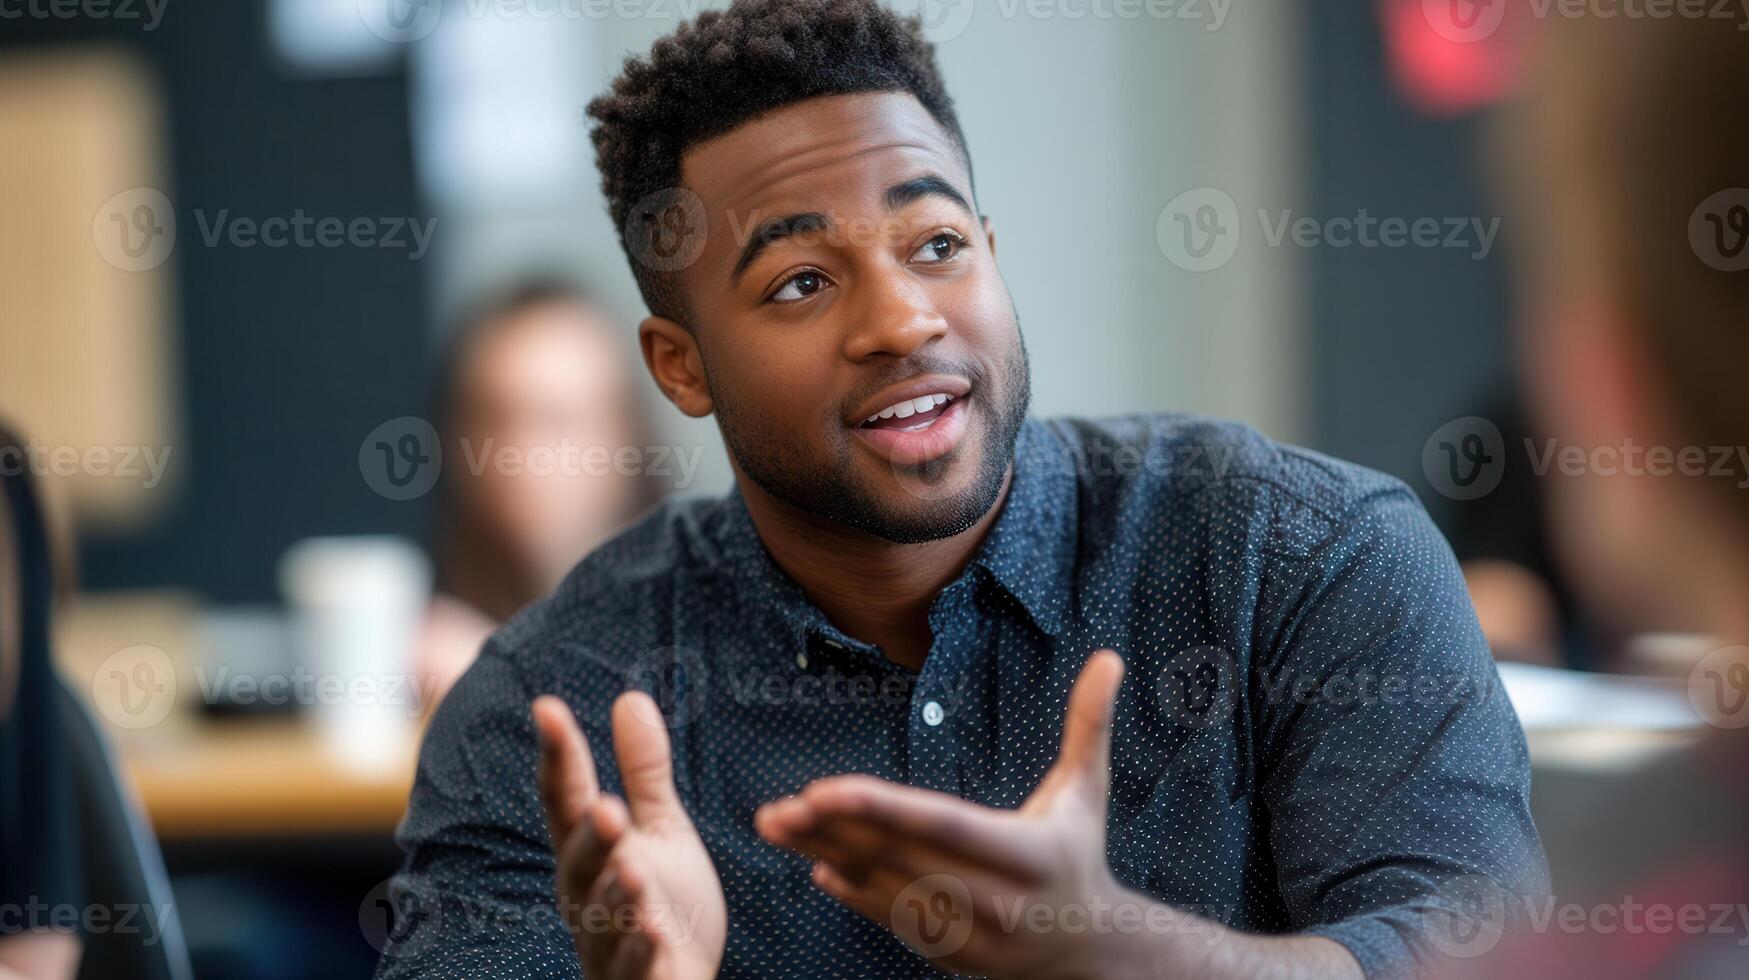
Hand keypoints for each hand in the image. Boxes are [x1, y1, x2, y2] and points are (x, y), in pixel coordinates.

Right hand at [533, 693, 725, 979]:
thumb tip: (630, 697)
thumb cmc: (662, 900)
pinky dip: (638, 950)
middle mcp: (585, 893)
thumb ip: (642, 772)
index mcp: (587, 850)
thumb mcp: (658, 827)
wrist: (677, 976)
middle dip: (590, 835)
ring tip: (632, 869)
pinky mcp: (632, 978)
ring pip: (602, 916)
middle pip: (579, 860)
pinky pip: (631, 966)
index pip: (564, 797)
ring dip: (615, 893)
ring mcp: (606, 940)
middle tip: (606, 806)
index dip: (557, 754)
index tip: (546, 707)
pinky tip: (651, 932)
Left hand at [755, 650, 1181, 978]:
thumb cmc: (1079, 849)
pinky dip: (850, 891)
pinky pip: (889, 919)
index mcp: (1028, 854)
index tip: (824, 789)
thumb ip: (1090, 723)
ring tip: (778, 826)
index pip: (942, 824)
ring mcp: (969, 933)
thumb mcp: (1087, 788)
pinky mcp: (948, 952)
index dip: (881, 807)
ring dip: (827, 856)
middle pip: (900, 858)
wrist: (1087, 946)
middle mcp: (996, 899)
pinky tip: (814, 861)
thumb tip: (1110, 656)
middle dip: (836, 830)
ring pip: (885, 889)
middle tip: (780, 807)